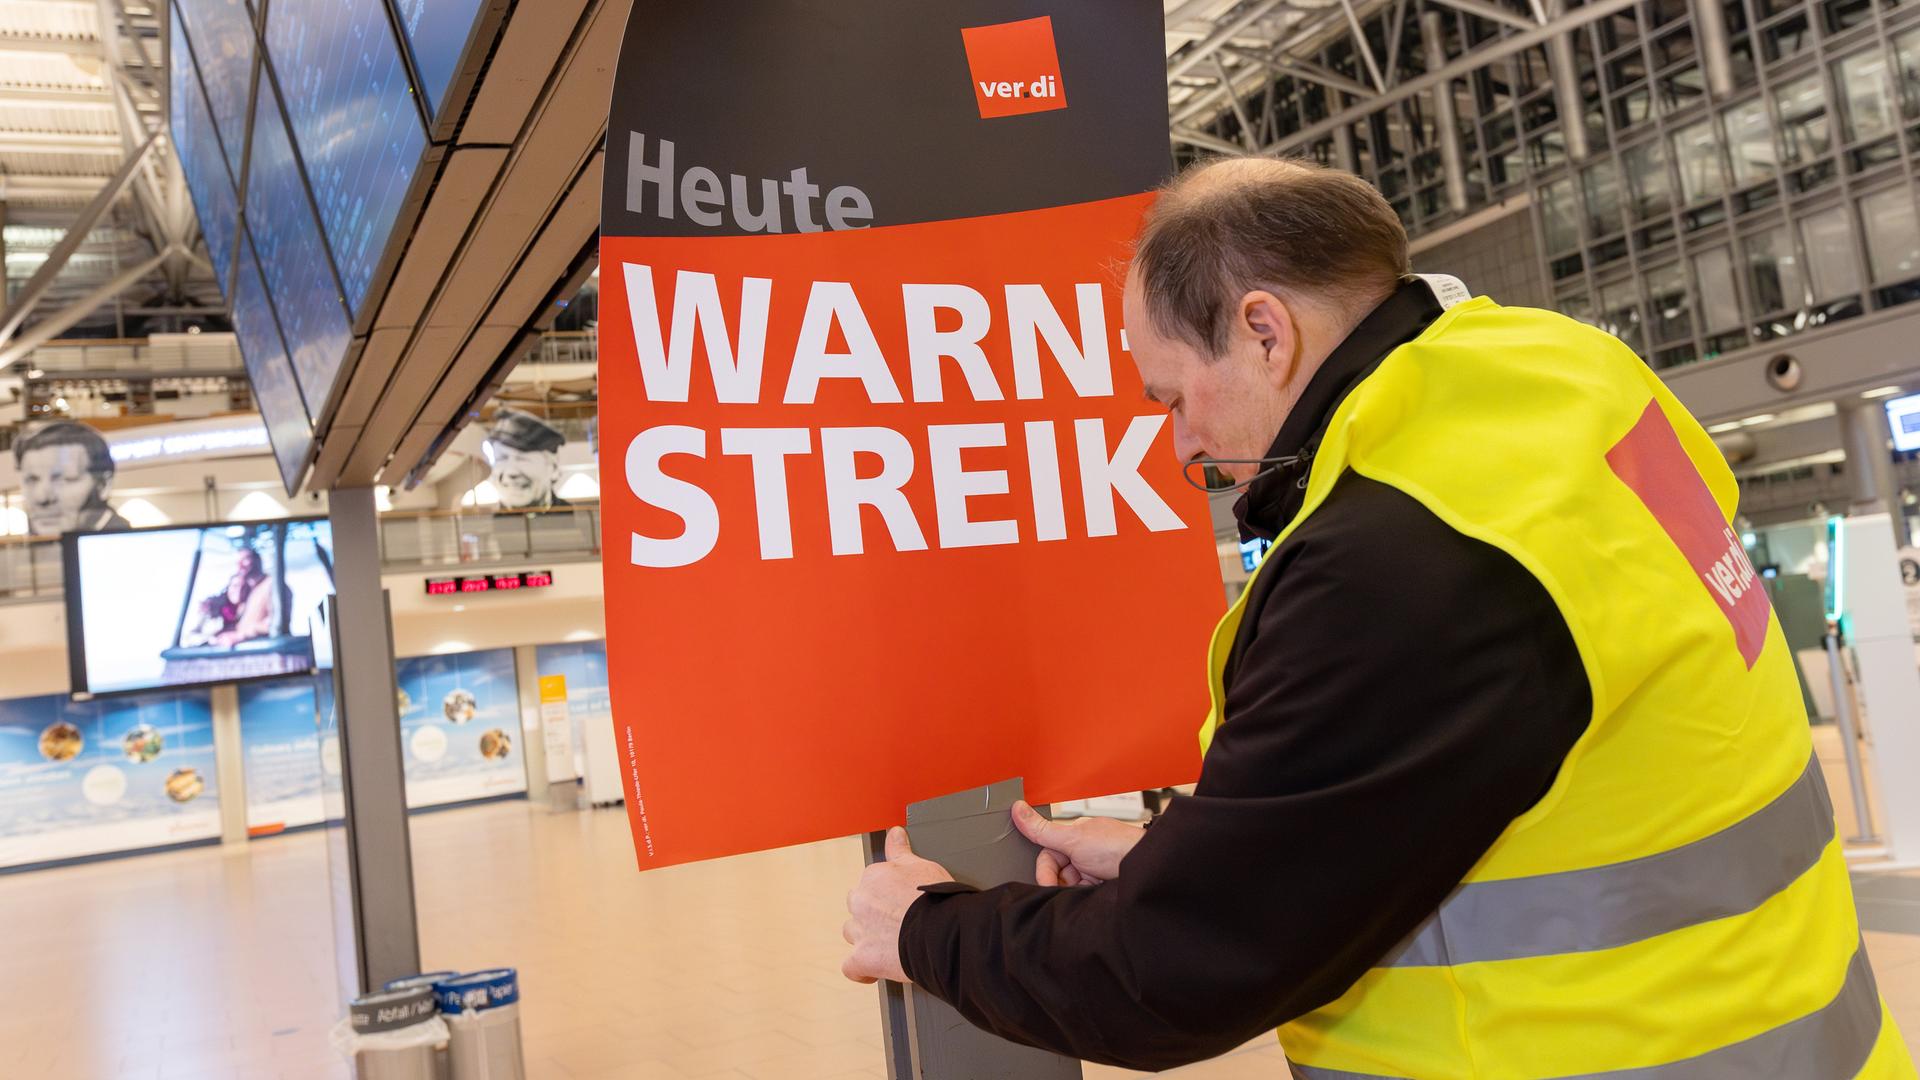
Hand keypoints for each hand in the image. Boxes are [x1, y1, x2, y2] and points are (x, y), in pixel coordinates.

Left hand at [842, 826, 953, 983]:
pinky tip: (873, 970)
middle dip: (872, 914)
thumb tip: (894, 833)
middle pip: (858, 906)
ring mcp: (860, 931)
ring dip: (865, 938)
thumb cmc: (936, 898)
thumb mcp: (922, 864)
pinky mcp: (863, 958)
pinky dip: (861, 970)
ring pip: (852, 932)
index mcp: (874, 877)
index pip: (871, 884)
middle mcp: (861, 901)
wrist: (942, 932)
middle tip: (897, 921)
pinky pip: (851, 967)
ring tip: (889, 944)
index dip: (886, 895)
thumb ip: (901, 850)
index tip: (900, 902)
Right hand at [1013, 800, 1144, 886]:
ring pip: (1068, 888)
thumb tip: (1018, 808)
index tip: (1048, 884)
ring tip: (1086, 892)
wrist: (1146, 869)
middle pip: (1056, 874)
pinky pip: (1081, 897)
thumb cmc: (1117, 847)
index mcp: (1074, 837)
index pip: (1046, 857)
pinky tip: (1091, 899)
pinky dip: (1083, 899)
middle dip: (1060, 883)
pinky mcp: (1100, 888)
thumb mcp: (1073, 838)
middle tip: (1071, 889)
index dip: (1045, 873)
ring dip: (1072, 893)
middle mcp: (1083, 853)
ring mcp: (1093, 870)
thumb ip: (1042, 829)